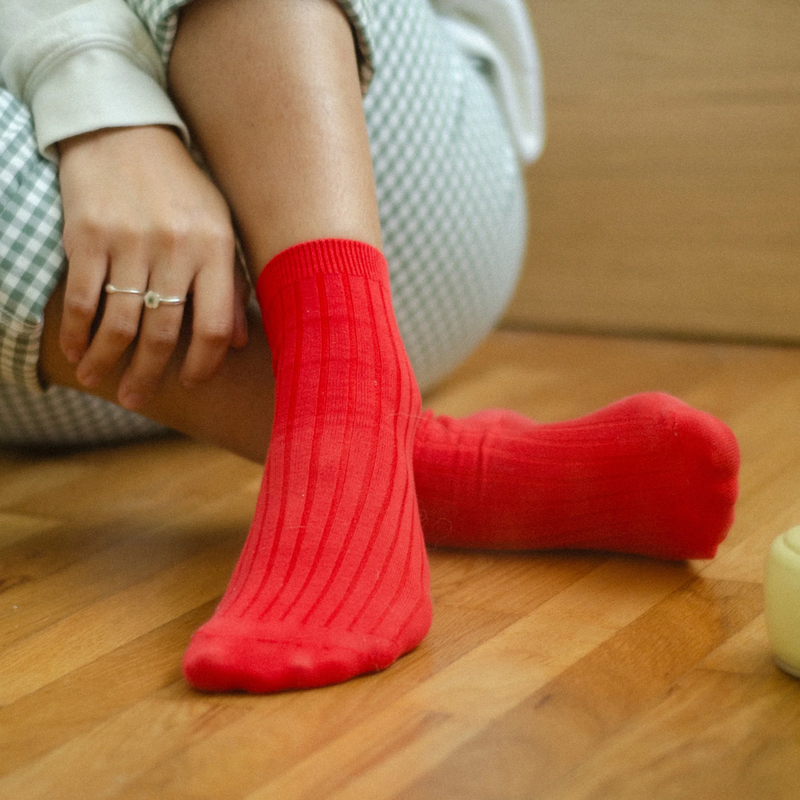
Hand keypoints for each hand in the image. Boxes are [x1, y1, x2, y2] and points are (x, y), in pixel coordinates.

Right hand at [57, 125, 247, 410]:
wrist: (125, 130)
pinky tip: (74, 351)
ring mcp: (129, 242)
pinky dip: (74, 332)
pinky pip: (79, 298)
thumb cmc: (183, 188)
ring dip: (106, 360)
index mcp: (216, 250)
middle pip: (163, 333)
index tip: (191, 382)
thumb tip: (241, 343)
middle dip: (148, 375)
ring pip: (118, 323)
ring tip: (100, 381)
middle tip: (136, 400)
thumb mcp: (221, 229)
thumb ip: (233, 284)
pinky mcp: (86, 235)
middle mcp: (175, 249)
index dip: (204, 364)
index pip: (215, 327)